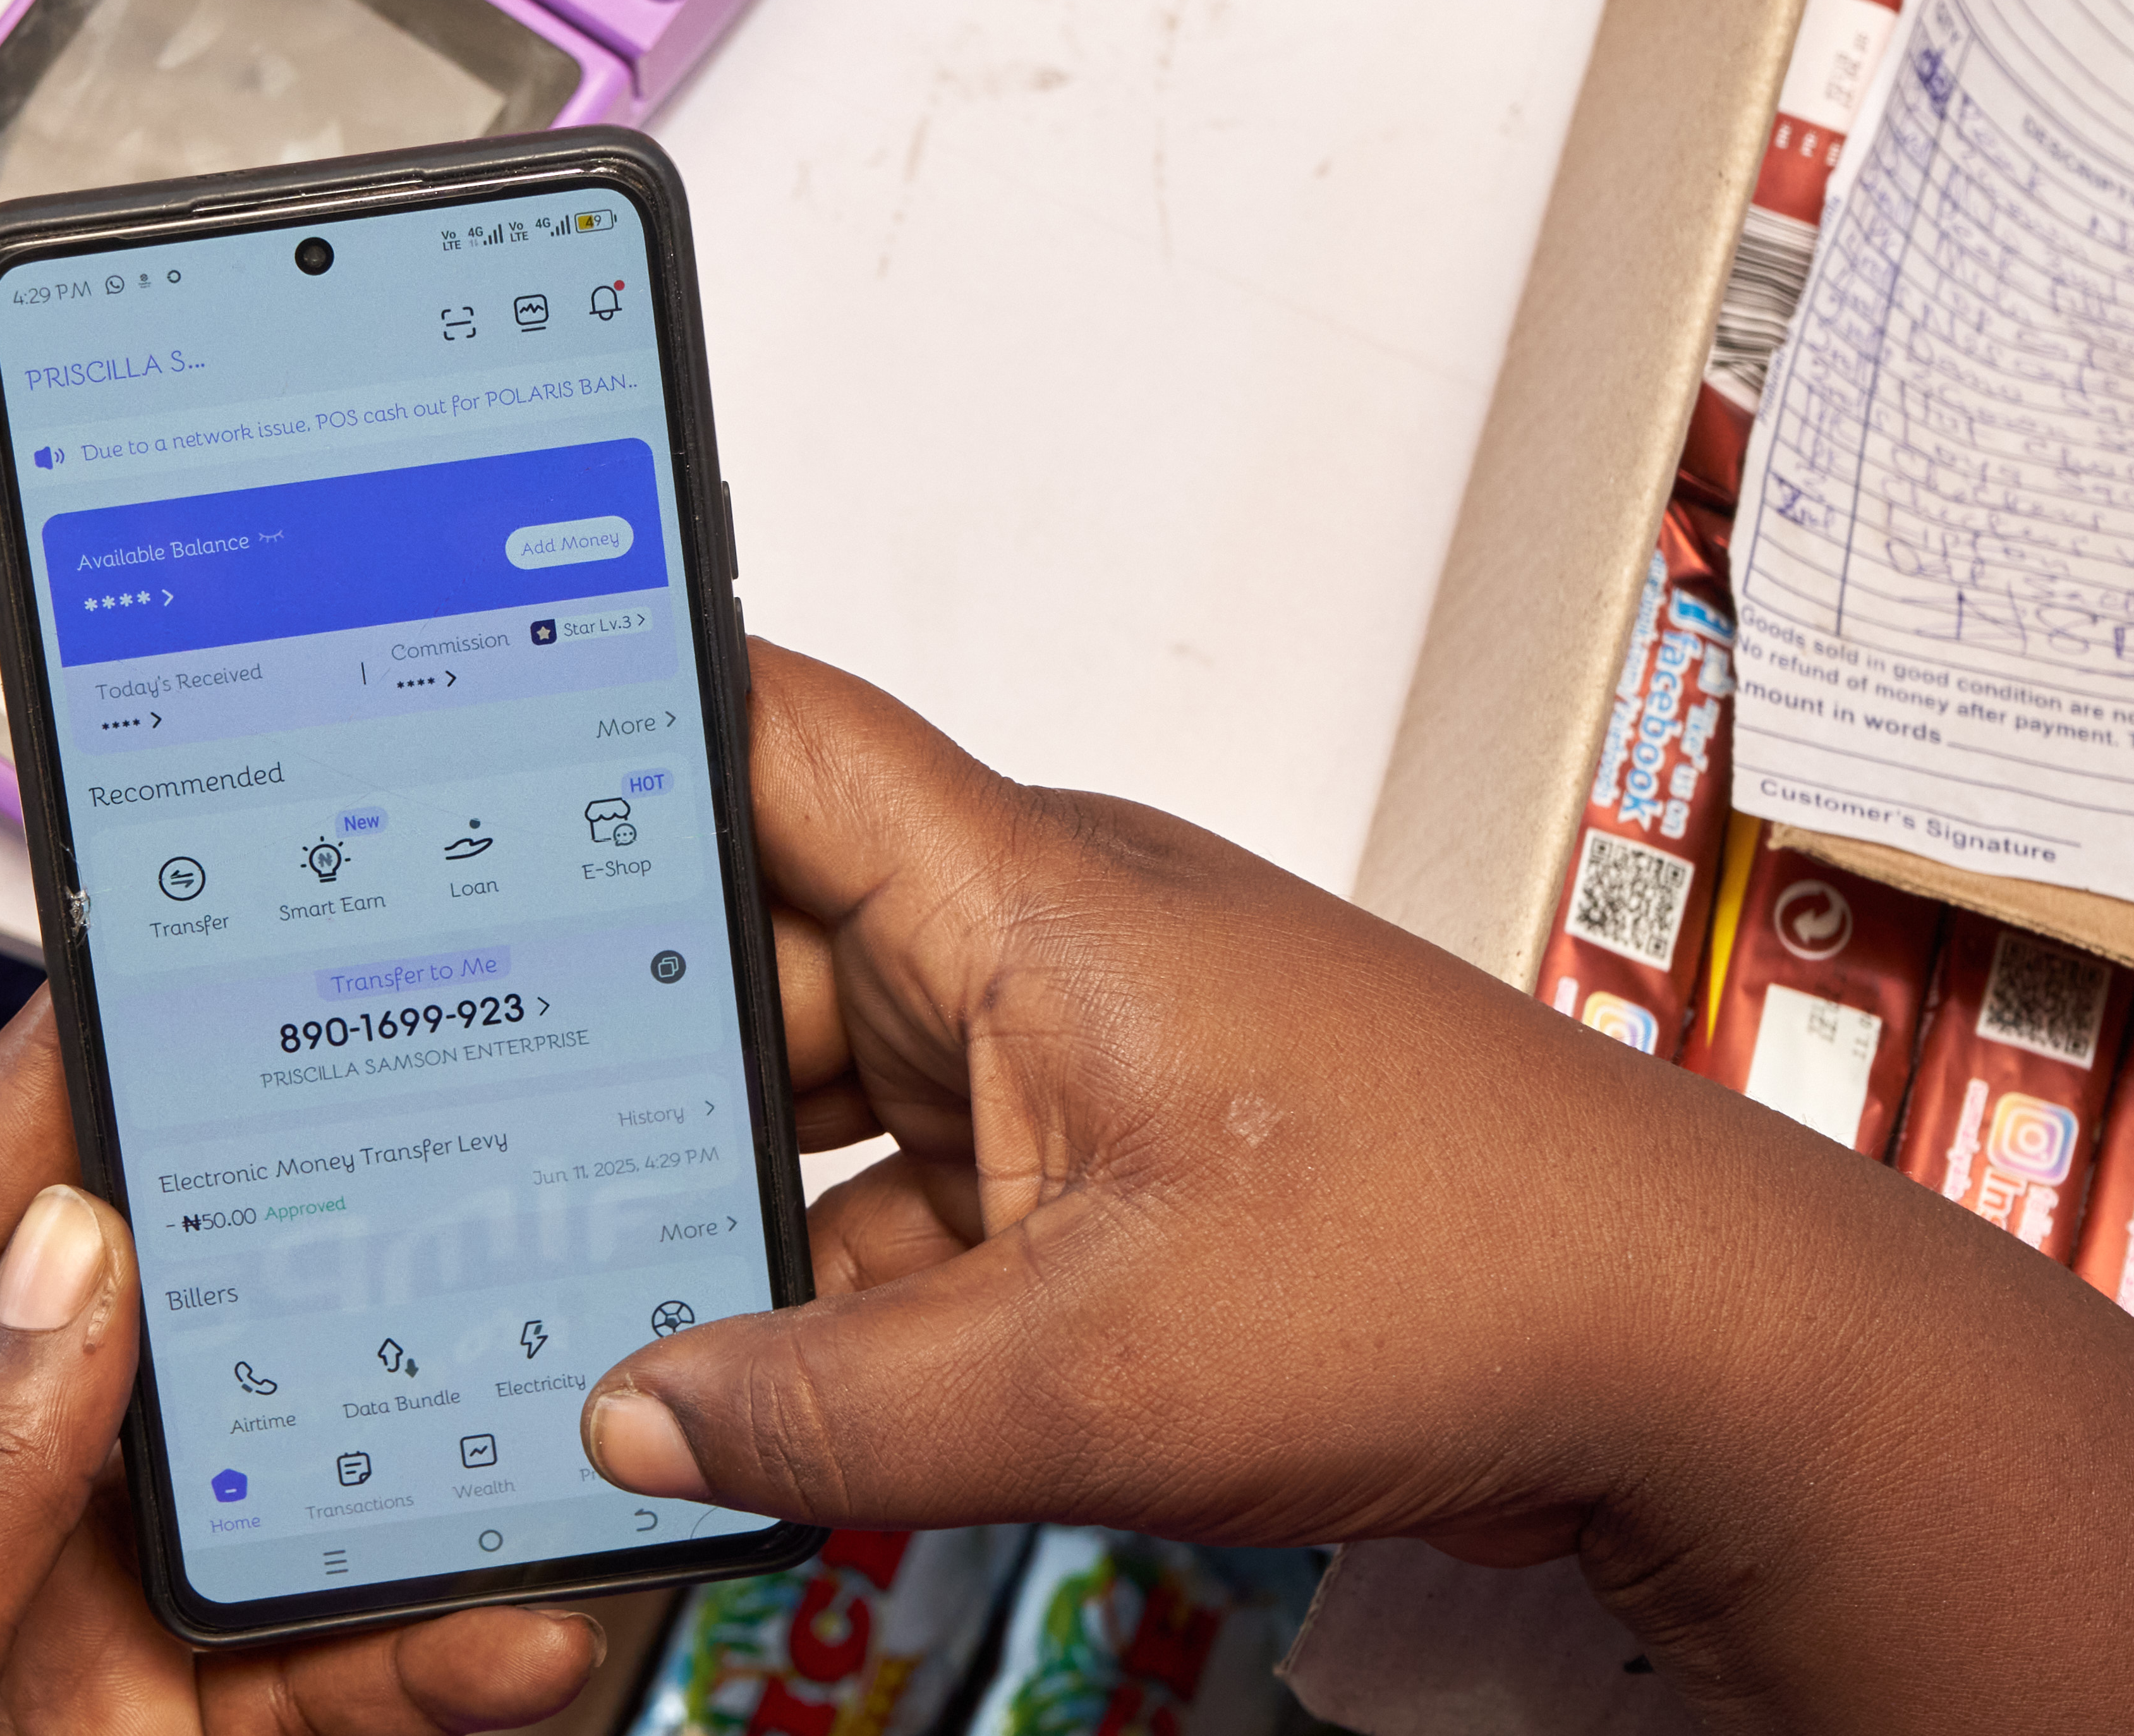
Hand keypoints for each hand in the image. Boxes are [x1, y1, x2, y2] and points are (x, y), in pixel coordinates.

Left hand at [0, 999, 604, 1735]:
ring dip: (404, 1478)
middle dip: (290, 1263)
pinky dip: (428, 1658)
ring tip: (525, 1428)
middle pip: (152, 1346)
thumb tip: (70, 1259)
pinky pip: (327, 1678)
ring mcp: (84, 1641)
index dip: (36, 1099)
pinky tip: (510, 1632)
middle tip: (423, 1154)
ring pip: (277, 1512)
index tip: (143, 970)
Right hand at [579, 642, 2133, 1728]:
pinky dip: (832, 1272)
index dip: (597, 709)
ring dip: (728, 1174)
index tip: (436, 728)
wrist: (1697, 1344)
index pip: (763, 730)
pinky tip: (743, 1362)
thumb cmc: (1471, 1269)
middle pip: (759, 934)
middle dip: (619, 1022)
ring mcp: (1075, 1049)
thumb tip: (639, 1423)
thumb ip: (837, 1410)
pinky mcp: (1112, 1158)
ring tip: (568, 1250)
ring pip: (828, 1081)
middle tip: (445, 1090)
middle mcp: (1038, 938)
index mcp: (1028, 893)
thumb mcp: (1103, 1373)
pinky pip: (913, 1188)